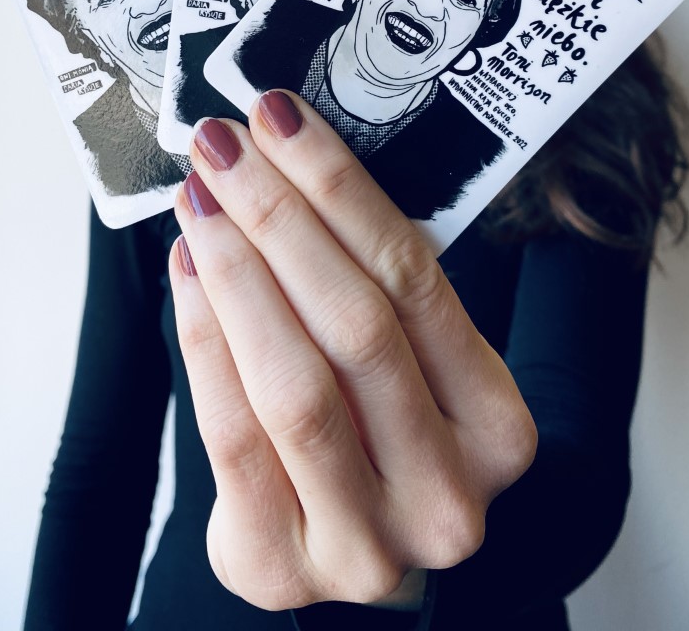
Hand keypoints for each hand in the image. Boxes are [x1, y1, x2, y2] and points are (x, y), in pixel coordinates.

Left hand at [168, 91, 536, 610]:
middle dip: (279, 217)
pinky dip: (205, 337)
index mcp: (499, 426)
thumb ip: (375, 280)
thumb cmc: (380, 426)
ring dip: (237, 270)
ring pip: (294, 383)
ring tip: (199, 198)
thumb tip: (289, 153)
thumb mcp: (414, 360)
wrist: (351, 540)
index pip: (415, 279)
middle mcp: (448, 494)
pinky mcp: (280, 567)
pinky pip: (231, 434)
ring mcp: (368, 544)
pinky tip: (190, 269)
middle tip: (225, 146)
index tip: (281, 120)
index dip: (340, 189)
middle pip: (356, 326)